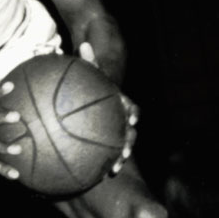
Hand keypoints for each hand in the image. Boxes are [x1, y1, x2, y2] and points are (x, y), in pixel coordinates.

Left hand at [79, 42, 137, 174]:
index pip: (131, 107)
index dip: (133, 113)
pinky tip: (91, 173)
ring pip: (122, 145)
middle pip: (130, 132)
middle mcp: (122, 117)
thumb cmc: (95, 79)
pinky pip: (107, 151)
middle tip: (125, 154)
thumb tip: (84, 44)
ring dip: (119, 157)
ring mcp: (116, 129)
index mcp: (121, 102)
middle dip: (129, 144)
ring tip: (112, 170)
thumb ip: (90, 61)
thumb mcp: (93, 70)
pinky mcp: (107, 138)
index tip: (133, 119)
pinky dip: (102, 161)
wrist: (100, 89)